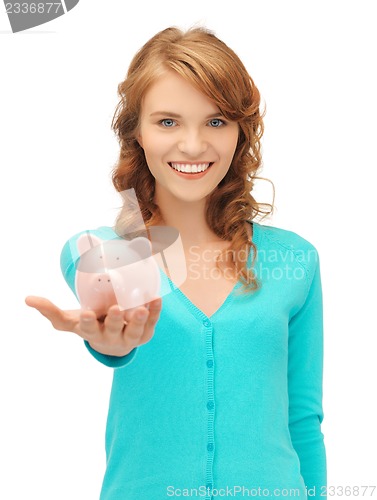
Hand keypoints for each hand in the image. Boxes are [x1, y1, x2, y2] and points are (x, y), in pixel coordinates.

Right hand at [25, 296, 161, 356]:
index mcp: (92, 333)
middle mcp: (111, 337)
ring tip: (140, 308)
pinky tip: (156, 299)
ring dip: (138, 320)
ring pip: (135, 331)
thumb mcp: (70, 321)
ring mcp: (130, 336)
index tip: (86, 313)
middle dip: (113, 321)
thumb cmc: (90, 326)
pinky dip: (155, 312)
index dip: (87, 323)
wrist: (114, 341)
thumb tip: (28, 299)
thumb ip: (50, 311)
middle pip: (112, 330)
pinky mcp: (145, 333)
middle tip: (114, 308)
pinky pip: (152, 322)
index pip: (88, 330)